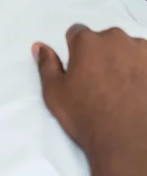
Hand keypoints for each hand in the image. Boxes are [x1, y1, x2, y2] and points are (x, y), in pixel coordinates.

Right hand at [33, 25, 146, 175]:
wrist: (129, 142)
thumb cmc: (88, 117)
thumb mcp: (55, 94)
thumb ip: (46, 65)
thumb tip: (39, 47)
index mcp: (86, 41)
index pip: (76, 33)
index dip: (76, 50)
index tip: (80, 70)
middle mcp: (114, 38)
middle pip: (104, 40)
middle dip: (101, 55)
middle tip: (101, 83)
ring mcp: (140, 50)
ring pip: (127, 49)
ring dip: (124, 61)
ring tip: (123, 89)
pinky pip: (145, 61)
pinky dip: (142, 71)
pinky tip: (138, 91)